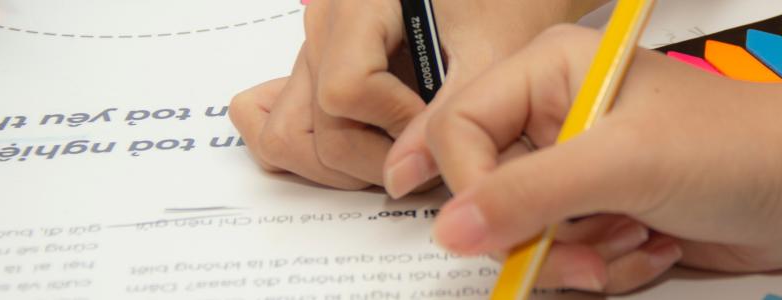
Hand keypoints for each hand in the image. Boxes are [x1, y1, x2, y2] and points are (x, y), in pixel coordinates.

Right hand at [230, 0, 603, 189]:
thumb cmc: (500, 3)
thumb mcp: (492, 52)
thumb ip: (448, 116)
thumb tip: (399, 177)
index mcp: (357, 5)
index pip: (343, 92)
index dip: (394, 125)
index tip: (437, 124)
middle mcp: (322, 26)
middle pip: (312, 127)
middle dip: (373, 160)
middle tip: (427, 154)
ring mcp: (311, 52)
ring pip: (287, 136)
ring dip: (341, 165)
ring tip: (401, 152)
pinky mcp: (314, 74)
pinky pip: (281, 123)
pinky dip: (315, 153)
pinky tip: (368, 145)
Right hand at [392, 24, 781, 291]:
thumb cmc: (736, 147)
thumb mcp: (624, 163)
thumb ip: (529, 194)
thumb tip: (450, 227)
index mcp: (547, 73)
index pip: (459, 130)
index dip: (470, 187)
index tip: (494, 230)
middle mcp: (554, 117)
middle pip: (486, 192)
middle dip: (535, 233)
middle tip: (580, 247)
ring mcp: (579, 170)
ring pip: (524, 236)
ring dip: (579, 257)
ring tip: (635, 235)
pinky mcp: (603, 213)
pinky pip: (564, 259)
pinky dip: (606, 268)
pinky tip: (653, 244)